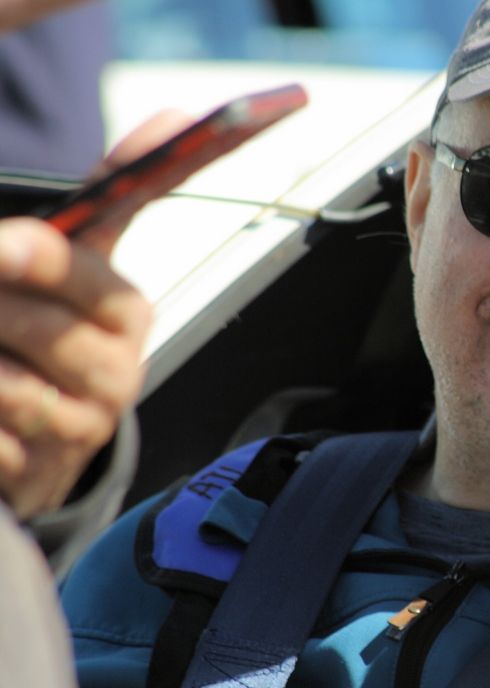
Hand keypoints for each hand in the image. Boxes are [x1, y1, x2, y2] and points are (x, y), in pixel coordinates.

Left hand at [0, 111, 188, 519]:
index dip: (44, 260)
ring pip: (8, 385)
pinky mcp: (48, 471)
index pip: (83, 271)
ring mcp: (86, 424)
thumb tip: (174, 116)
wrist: (45, 434)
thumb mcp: (80, 261)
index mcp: (126, 308)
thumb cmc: (54, 328)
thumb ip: (118, 191)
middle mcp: (121, 368)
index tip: (6, 246)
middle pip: (33, 325)